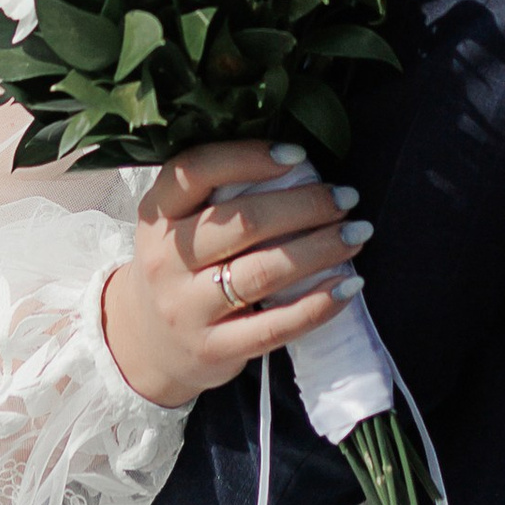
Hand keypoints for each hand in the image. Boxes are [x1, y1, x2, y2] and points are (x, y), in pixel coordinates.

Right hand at [101, 141, 365, 410]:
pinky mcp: (213, 349)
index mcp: (157, 215)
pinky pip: (274, 327)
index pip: (196, 171)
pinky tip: (348, 285)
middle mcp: (165, 259)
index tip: (298, 155)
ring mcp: (186, 309)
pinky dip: (317, 305)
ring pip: (263, 272)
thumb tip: (299, 163)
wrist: (146, 345)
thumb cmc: (180, 269)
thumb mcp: (177, 225)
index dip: (248, 157)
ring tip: (357, 233)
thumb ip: (218, 196)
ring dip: (320, 249)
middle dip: (304, 205)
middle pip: (242, 222)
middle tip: (346, 198)